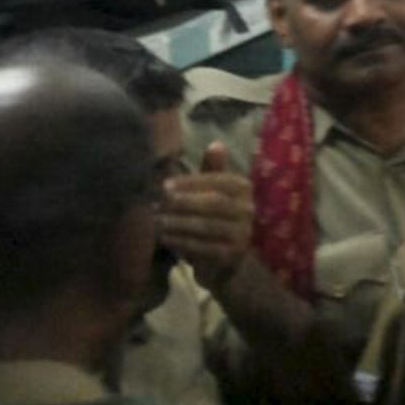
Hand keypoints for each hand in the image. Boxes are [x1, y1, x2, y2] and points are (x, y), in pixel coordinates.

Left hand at [160, 142, 254, 291]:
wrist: (229, 261)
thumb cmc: (217, 219)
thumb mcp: (215, 192)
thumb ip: (213, 170)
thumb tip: (215, 144)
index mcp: (243, 188)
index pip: (218, 180)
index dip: (191, 182)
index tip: (164, 185)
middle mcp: (247, 209)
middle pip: (213, 203)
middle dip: (183, 203)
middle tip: (156, 204)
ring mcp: (242, 234)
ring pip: (207, 226)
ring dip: (178, 224)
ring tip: (156, 222)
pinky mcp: (232, 255)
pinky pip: (204, 247)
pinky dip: (182, 243)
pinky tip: (164, 239)